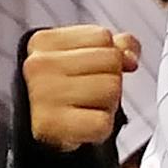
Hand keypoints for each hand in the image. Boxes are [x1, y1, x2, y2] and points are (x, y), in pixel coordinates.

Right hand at [21, 25, 139, 151]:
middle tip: (87, 94)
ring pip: (111, 90)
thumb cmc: (62, 90)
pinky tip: (83, 125)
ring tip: (85, 108)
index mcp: (44, 42)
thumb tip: (130, 57)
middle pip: (110, 61)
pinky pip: (103, 122)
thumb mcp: (82, 57)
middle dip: (109, 79)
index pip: (102, 37)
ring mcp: (43, 95)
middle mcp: (40, 65)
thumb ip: (113, 46)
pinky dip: (101, 128)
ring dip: (108, 104)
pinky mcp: (52, 125)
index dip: (107, 56)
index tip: (88, 71)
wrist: (37, 130)